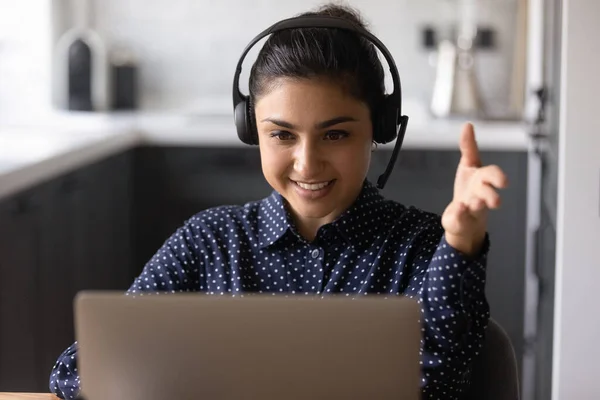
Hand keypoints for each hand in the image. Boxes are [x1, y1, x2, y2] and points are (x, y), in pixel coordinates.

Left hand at [441, 122, 508, 256]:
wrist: (467, 220)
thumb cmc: (470, 189)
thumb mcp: (468, 166)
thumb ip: (469, 147)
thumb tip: (468, 125)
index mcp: (482, 179)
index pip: (492, 175)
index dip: (497, 178)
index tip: (504, 182)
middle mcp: (481, 194)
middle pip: (489, 194)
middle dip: (492, 195)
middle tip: (494, 200)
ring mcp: (472, 209)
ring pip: (478, 207)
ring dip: (478, 204)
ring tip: (475, 203)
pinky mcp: (462, 219)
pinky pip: (461, 218)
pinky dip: (460, 214)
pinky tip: (459, 209)